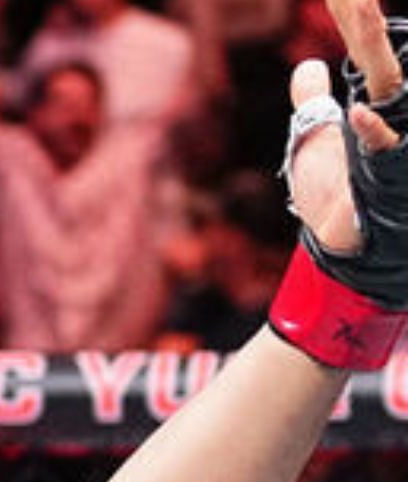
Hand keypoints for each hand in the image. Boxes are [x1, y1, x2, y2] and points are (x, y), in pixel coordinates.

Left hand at [287, 0, 402, 256]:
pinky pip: (384, 143)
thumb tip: (308, 67)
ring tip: (360, 5)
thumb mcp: (315, 137)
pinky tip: (356, 113)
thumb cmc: (337, 191)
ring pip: (388, 79)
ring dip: (372, 42)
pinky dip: (372, 129)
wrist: (347, 240)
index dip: (355, 15)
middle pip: (376, 52)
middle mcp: (388, 108)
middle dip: (363, 19)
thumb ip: (312, 101)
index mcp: (371, 97)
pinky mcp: (388, 167)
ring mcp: (392, 132)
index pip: (365, 43)